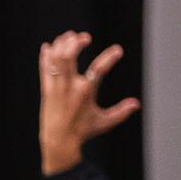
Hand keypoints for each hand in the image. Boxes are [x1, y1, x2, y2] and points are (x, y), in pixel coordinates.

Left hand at [38, 31, 140, 173]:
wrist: (59, 142)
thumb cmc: (82, 132)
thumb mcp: (104, 122)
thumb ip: (120, 112)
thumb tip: (136, 104)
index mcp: (85, 92)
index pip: (99, 69)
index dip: (110, 57)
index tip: (118, 50)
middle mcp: (69, 87)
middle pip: (69, 56)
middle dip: (76, 42)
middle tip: (85, 37)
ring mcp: (56, 87)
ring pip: (56, 59)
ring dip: (61, 45)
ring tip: (69, 37)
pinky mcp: (46, 90)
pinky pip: (44, 68)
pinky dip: (45, 56)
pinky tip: (48, 46)